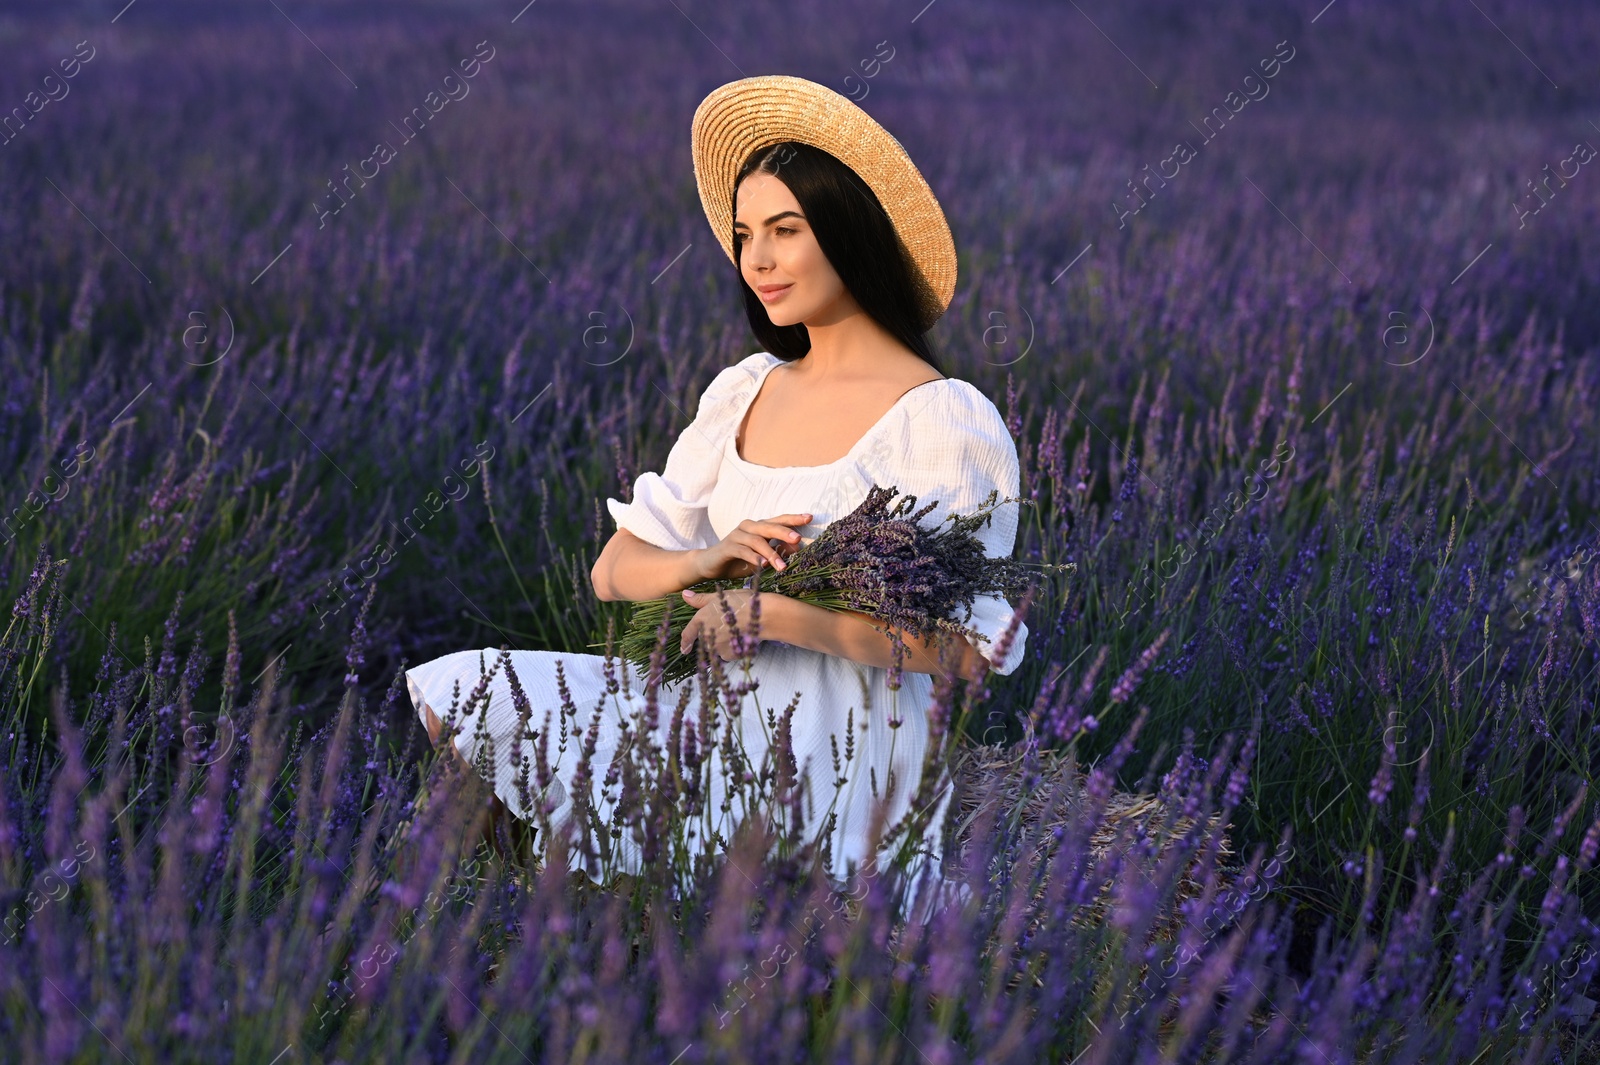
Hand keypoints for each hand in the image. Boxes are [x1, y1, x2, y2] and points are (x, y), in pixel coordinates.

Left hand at [680, 587, 775, 660]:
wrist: (763, 616)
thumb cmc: (741, 602)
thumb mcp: (719, 597)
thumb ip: (700, 599)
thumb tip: (684, 595)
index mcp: (700, 620)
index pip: (687, 635)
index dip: (685, 643)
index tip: (684, 649)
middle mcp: (706, 636)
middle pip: (704, 641)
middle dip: (712, 637)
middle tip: (725, 627)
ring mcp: (717, 647)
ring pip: (716, 648)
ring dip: (722, 643)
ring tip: (736, 632)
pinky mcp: (729, 655)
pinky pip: (728, 654)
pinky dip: (732, 649)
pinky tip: (741, 639)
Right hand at [691, 513, 811, 581]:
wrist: (711, 565)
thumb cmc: (739, 561)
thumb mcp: (762, 557)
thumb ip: (778, 551)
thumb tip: (798, 548)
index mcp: (759, 527)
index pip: (779, 520)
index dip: (794, 518)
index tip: (810, 517)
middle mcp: (748, 527)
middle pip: (769, 526)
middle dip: (785, 532)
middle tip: (798, 540)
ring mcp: (737, 535)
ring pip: (757, 541)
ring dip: (771, 554)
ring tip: (782, 567)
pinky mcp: (727, 547)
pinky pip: (743, 551)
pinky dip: (754, 558)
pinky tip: (763, 566)